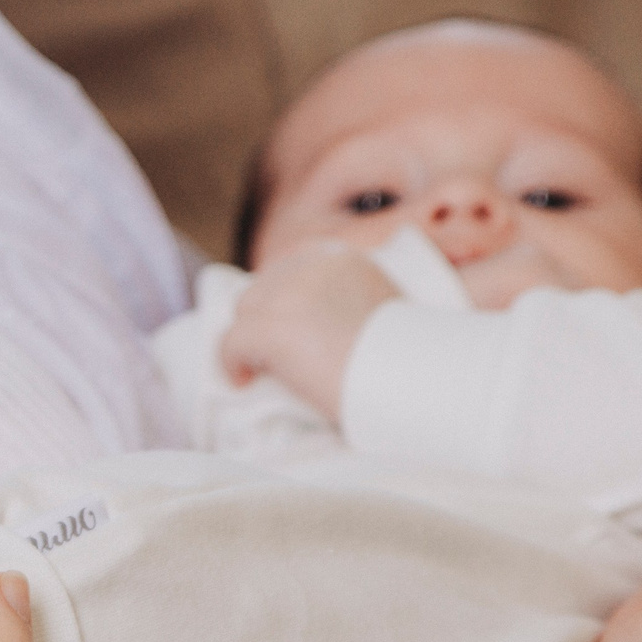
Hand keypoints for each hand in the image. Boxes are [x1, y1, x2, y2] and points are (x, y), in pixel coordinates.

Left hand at [219, 241, 395, 422]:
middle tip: (275, 355)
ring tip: (262, 370)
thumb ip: (352, 304)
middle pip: (263, 290)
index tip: (291, 329)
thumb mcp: (385, 312)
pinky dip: (232, 364)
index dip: (284, 301)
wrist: (411, 377)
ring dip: (249, 341)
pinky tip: (243, 382)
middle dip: (265, 319)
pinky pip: (230, 344)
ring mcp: (286, 295)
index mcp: (341, 259)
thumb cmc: (410, 359)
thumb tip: (327, 329)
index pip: (292, 271)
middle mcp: (310, 267)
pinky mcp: (268, 328)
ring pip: (245, 313)